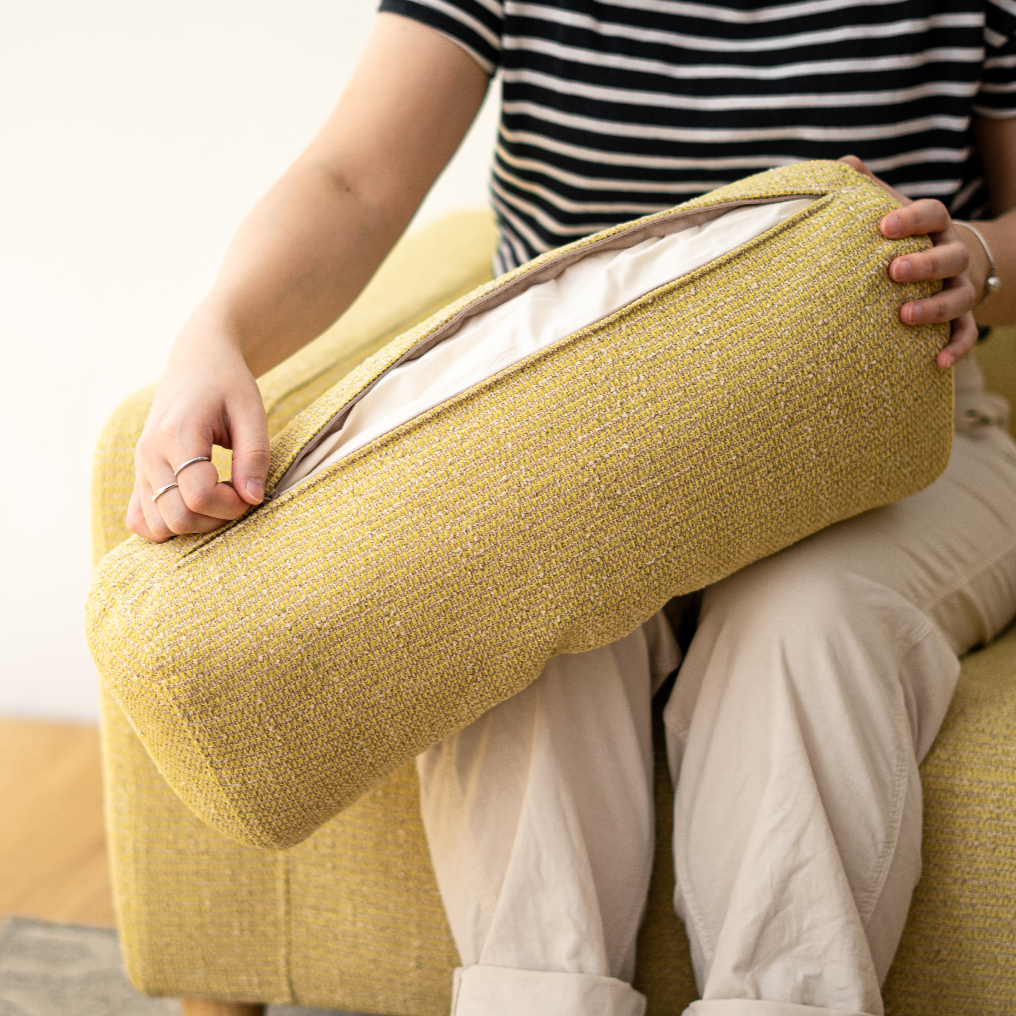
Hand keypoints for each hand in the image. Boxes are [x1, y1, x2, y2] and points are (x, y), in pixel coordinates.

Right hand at [126, 321, 270, 542]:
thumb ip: (254, 456)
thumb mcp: (252, 411)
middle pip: (177, 518)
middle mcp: (149, 453)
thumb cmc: (229, 383)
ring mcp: (139, 466)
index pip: (199, 496)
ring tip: (218, 496)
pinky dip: (167, 525)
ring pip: (158, 526)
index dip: (233, 505)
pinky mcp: (139, 473)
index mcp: (177, 433)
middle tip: (237, 493)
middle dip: (216, 518)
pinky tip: (195, 506)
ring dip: (195, 524)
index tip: (250, 489)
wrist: (197, 360)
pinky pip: (139, 520)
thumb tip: (253, 499)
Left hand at [839, 156, 978, 368]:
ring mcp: (959, 288)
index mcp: (934, 227)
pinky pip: (964, 334)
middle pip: (948, 256)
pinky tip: (938, 363)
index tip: (884, 226)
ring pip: (958, 298)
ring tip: (904, 316)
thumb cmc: (903, 237)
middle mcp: (952, 256)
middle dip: (924, 264)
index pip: (931, 214)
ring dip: (935, 308)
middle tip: (893, 271)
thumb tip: (842, 162)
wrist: (945, 264)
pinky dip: (955, 348)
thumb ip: (868, 189)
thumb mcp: (889, 210)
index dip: (910, 218)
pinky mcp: (961, 318)